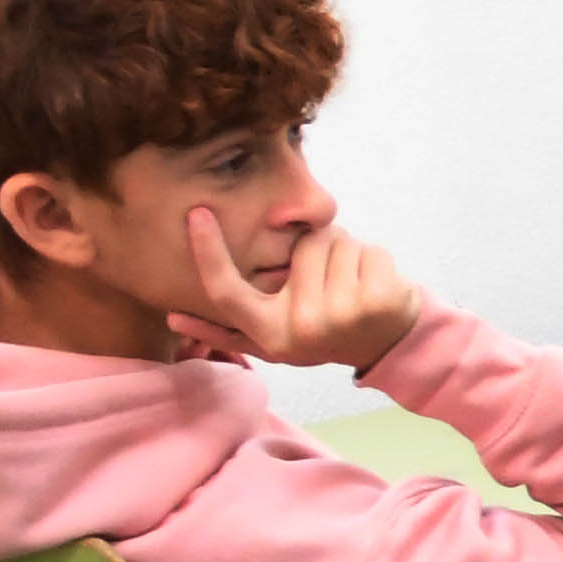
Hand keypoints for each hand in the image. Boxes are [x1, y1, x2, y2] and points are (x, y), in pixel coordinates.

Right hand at [166, 212, 422, 370]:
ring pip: (338, 242)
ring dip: (349, 254)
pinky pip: (370, 250)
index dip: (208, 253)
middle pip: (302, 247)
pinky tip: (379, 287)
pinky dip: (377, 260)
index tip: (197, 214)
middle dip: (319, 248)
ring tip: (354, 286)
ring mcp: (342, 315)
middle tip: (332, 281)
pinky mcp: (379, 302)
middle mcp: (302, 327)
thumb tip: (172, 320)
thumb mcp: (273, 334)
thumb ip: (228, 324)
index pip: (226, 291)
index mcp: (270, 333)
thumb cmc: (323, 328)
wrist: (390, 347)